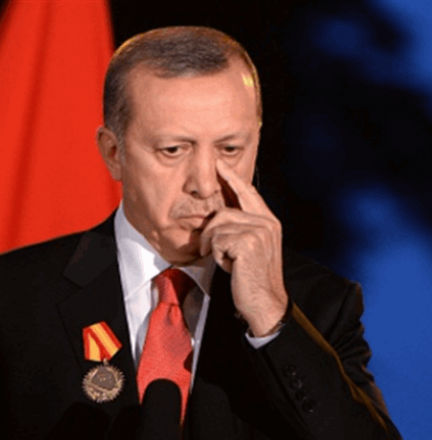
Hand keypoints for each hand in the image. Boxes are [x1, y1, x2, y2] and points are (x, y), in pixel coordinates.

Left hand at [199, 160, 287, 335]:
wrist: (265, 303)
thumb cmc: (253, 277)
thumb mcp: (250, 247)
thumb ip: (241, 227)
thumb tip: (218, 214)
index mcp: (269, 221)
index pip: (248, 192)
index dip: (231, 177)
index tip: (219, 163)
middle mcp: (267, 223)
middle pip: (224, 211)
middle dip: (211, 232)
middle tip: (212, 250)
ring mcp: (259, 231)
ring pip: (217, 226)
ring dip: (214, 247)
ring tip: (227, 262)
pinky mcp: (248, 243)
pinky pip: (217, 240)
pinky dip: (217, 256)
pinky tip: (230, 267)